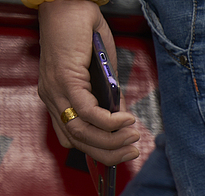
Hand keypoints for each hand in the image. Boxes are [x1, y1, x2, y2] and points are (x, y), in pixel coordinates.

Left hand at [37, 0, 139, 164]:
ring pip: (82, 132)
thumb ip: (109, 100)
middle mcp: (52, 98)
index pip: (74, 139)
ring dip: (112, 141)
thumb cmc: (83, 34)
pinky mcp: (65, 79)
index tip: (123, 153)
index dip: (100, 153)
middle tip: (133, 151)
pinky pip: (88, 112)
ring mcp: (56, 90)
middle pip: (79, 142)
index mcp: (58, 99)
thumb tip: (122, 123)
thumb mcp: (101, 75)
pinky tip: (127, 119)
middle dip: (110, 154)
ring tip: (133, 136)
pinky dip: (110, 121)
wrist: (71, 5)